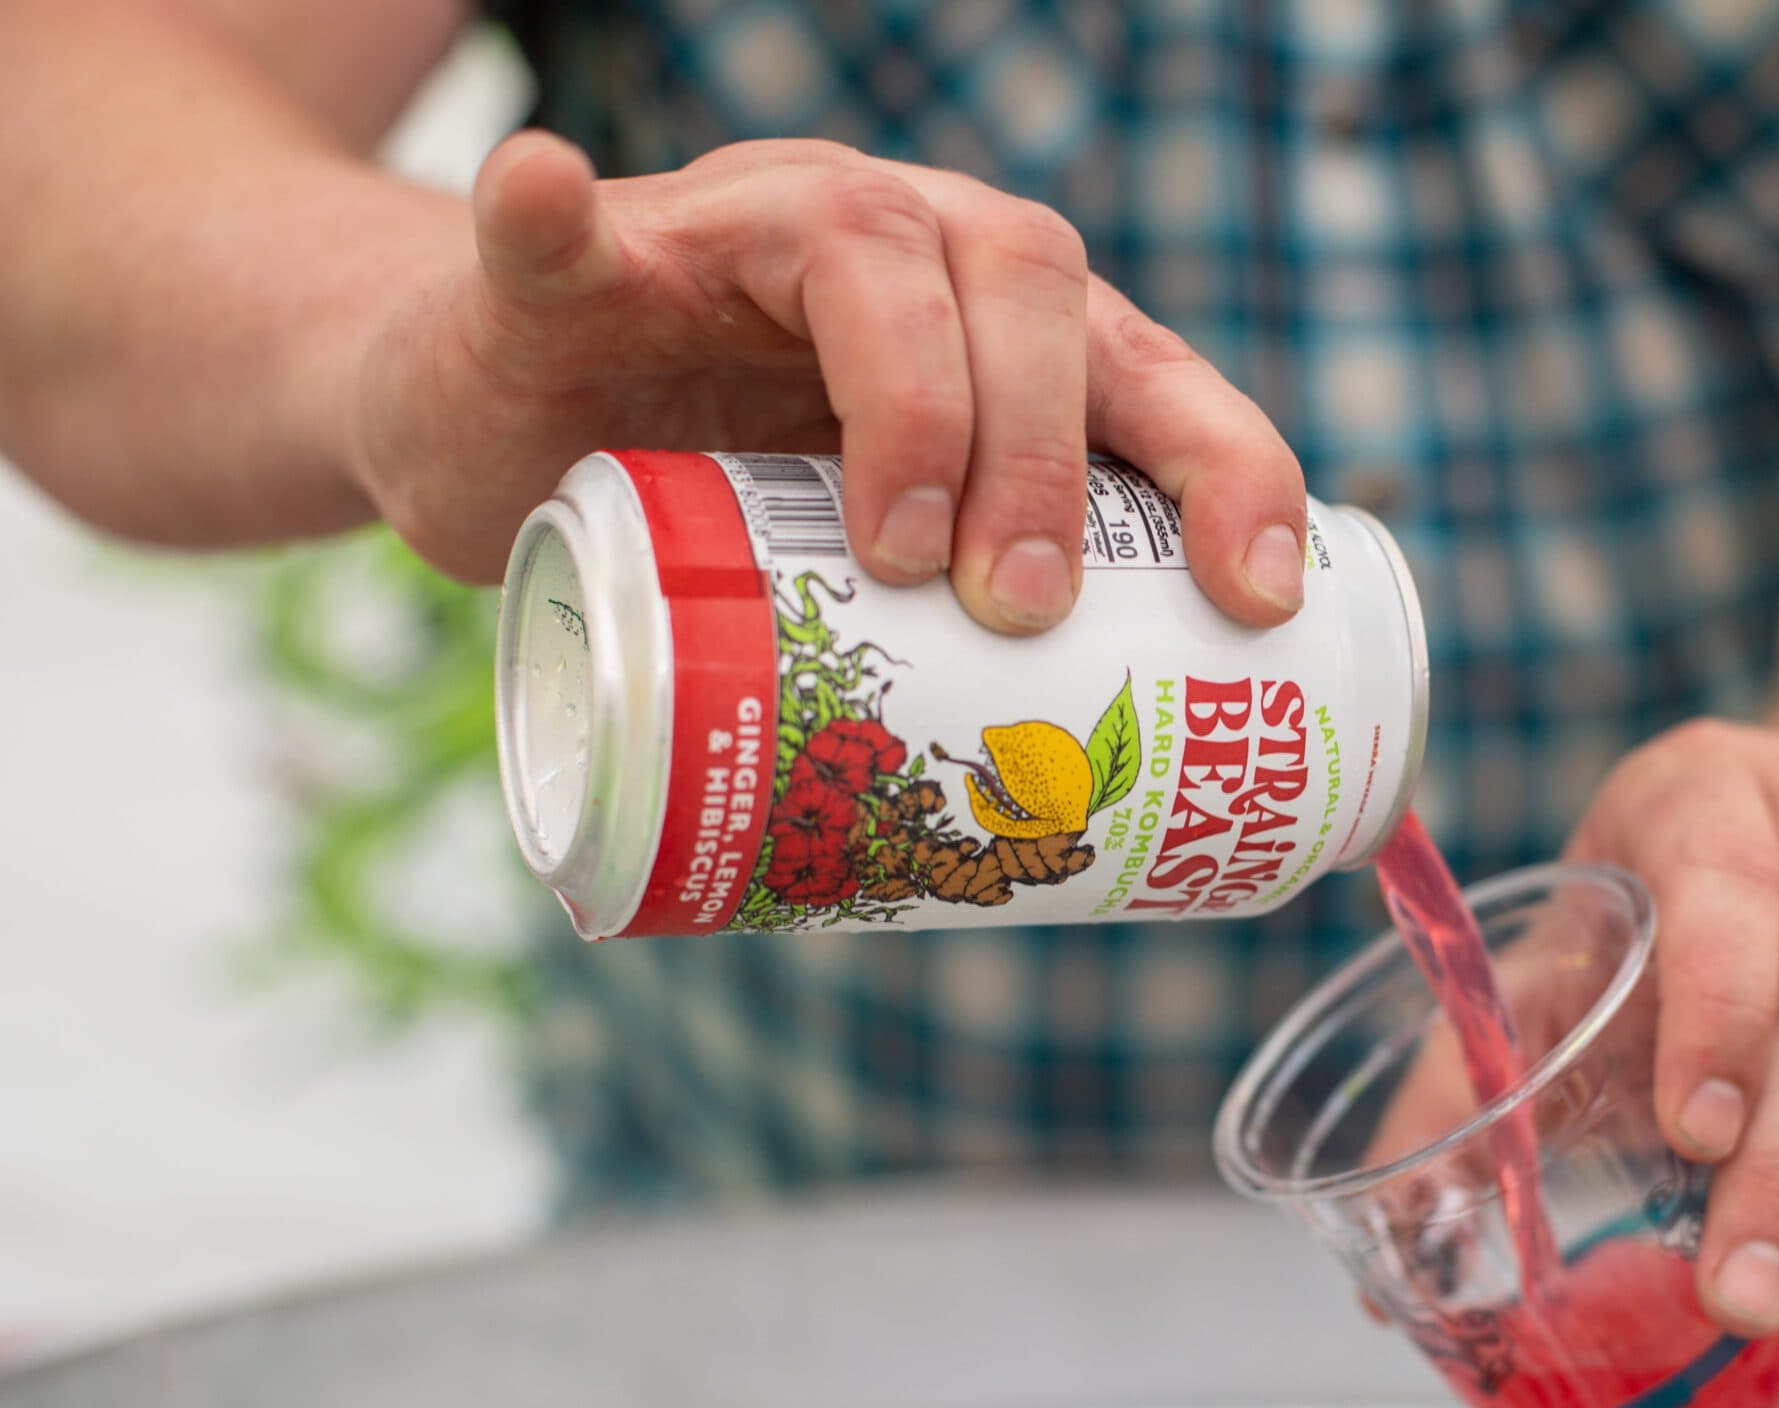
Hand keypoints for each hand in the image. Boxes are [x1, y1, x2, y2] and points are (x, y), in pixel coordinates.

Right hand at [344, 133, 1307, 630]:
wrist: (515, 421)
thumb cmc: (730, 502)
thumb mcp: (888, 566)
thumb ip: (985, 644)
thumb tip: (1130, 833)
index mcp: (999, 319)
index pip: (1147, 366)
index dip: (1229, 465)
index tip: (1258, 600)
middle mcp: (897, 243)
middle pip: (1029, 285)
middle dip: (1052, 453)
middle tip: (1024, 611)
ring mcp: (736, 235)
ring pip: (856, 243)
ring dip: (907, 395)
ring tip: (899, 552)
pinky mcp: (579, 276)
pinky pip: (565, 234)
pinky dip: (556, 217)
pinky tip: (552, 199)